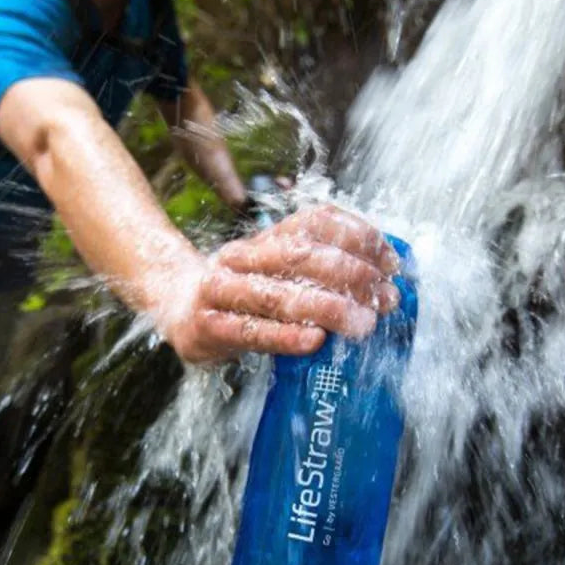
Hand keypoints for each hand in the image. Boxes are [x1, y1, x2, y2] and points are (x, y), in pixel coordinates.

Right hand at [151, 205, 401, 363]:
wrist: (173, 305)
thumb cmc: (240, 294)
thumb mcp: (275, 271)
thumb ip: (316, 271)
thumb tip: (379, 282)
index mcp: (263, 237)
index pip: (315, 223)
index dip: (359, 237)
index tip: (391, 263)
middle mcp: (241, 256)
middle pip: (300, 256)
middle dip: (351, 275)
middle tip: (385, 299)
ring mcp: (219, 290)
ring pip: (277, 294)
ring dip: (327, 308)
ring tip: (362, 323)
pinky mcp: (206, 326)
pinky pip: (251, 331)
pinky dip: (286, 337)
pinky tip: (314, 341)